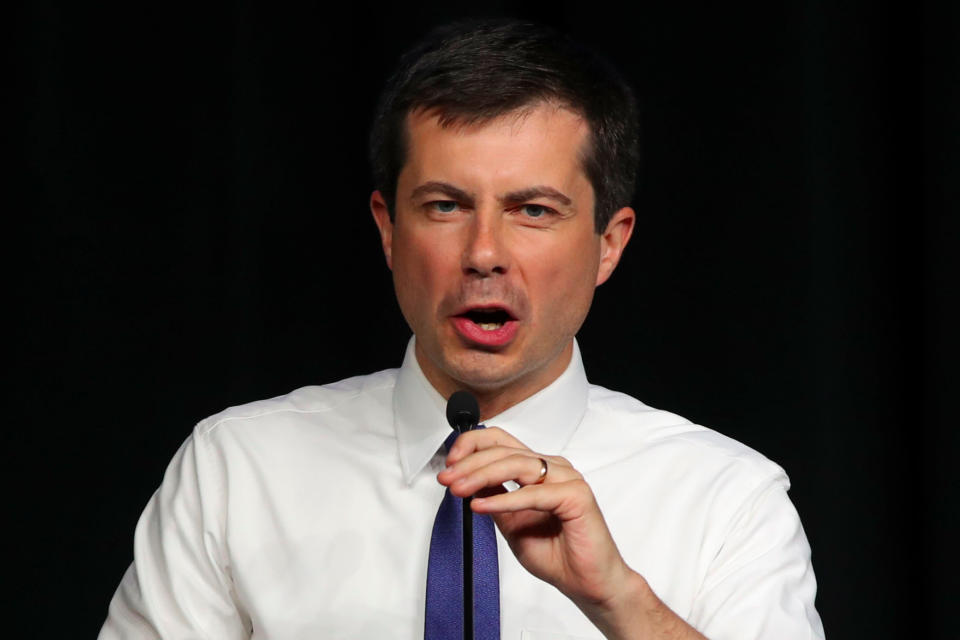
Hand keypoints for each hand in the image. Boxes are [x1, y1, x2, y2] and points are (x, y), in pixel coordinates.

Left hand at [437, 426, 706, 639]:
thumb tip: (466, 481)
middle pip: (504, 450)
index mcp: (540, 469)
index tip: (449, 464)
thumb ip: (495, 499)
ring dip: (481, 475)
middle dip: (469, 463)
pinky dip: (504, 499)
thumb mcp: (512, 524)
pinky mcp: (576, 496)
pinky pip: (533, 493)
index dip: (472, 446)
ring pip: (517, 465)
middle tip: (446, 478)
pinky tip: (481, 505)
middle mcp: (554, 468)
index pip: (501, 442)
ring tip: (458, 489)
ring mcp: (567, 479)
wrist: (588, 584)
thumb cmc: (558, 555)